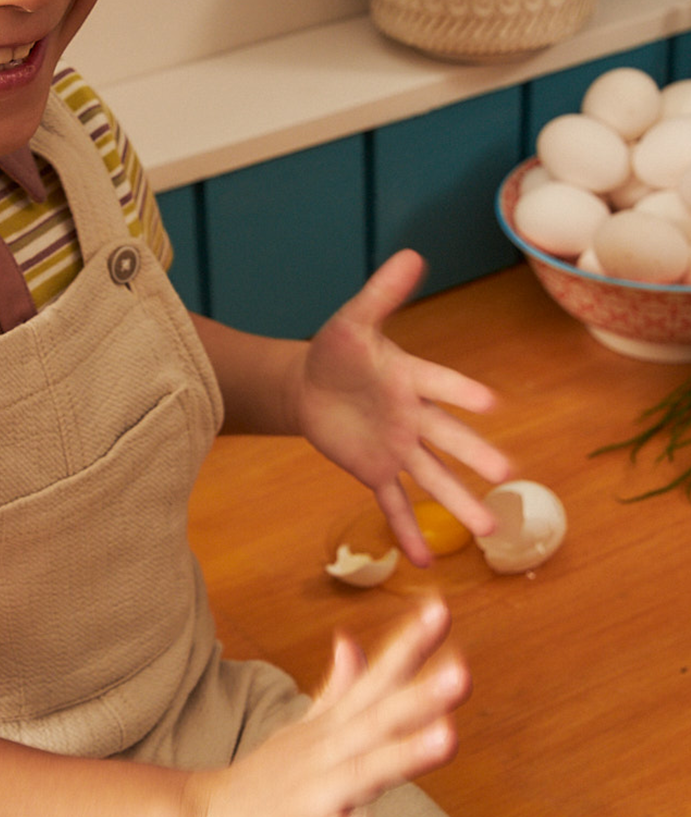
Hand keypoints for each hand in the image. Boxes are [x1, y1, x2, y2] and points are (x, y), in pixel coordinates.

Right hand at [184, 598, 466, 816]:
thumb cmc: (267, 778)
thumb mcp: (307, 727)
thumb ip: (340, 688)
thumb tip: (353, 640)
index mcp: (334, 728)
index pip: (378, 680)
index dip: (410, 647)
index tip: (442, 609)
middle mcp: (327, 753)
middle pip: (380, 720)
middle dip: (422, 697)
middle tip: (463, 672)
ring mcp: (310, 794)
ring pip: (362, 772)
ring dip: (403, 755)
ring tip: (447, 738)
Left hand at [291, 249, 511, 564]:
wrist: (308, 385)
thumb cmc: (337, 349)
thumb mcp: (354, 319)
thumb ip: (383, 293)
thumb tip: (413, 255)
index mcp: (410, 377)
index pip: (440, 384)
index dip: (461, 391)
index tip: (491, 402)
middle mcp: (413, 417)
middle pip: (447, 438)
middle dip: (475, 454)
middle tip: (509, 472)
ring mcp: (398, 448)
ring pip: (432, 478)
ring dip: (459, 504)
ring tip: (491, 531)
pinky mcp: (375, 470)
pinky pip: (394, 503)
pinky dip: (408, 531)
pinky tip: (426, 561)